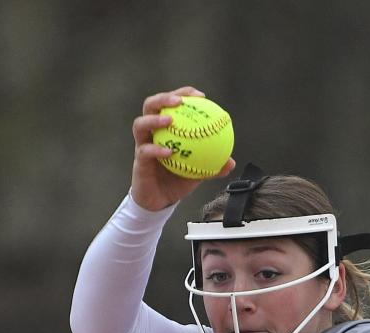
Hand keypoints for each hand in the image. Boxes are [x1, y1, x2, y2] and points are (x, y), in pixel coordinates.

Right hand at [130, 87, 235, 211]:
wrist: (160, 201)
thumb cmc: (177, 181)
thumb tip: (231, 162)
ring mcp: (142, 145)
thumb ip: (212, 165)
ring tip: (169, 119)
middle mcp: (151, 132)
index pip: (171, 104)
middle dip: (164, 97)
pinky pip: (145, 151)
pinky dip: (156, 149)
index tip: (200, 96)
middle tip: (180, 101)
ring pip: (140, 124)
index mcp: (165, 128)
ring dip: (154, 119)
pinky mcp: (138, 161)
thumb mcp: (198, 172)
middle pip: (150, 105)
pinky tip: (169, 151)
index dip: (184, 94)